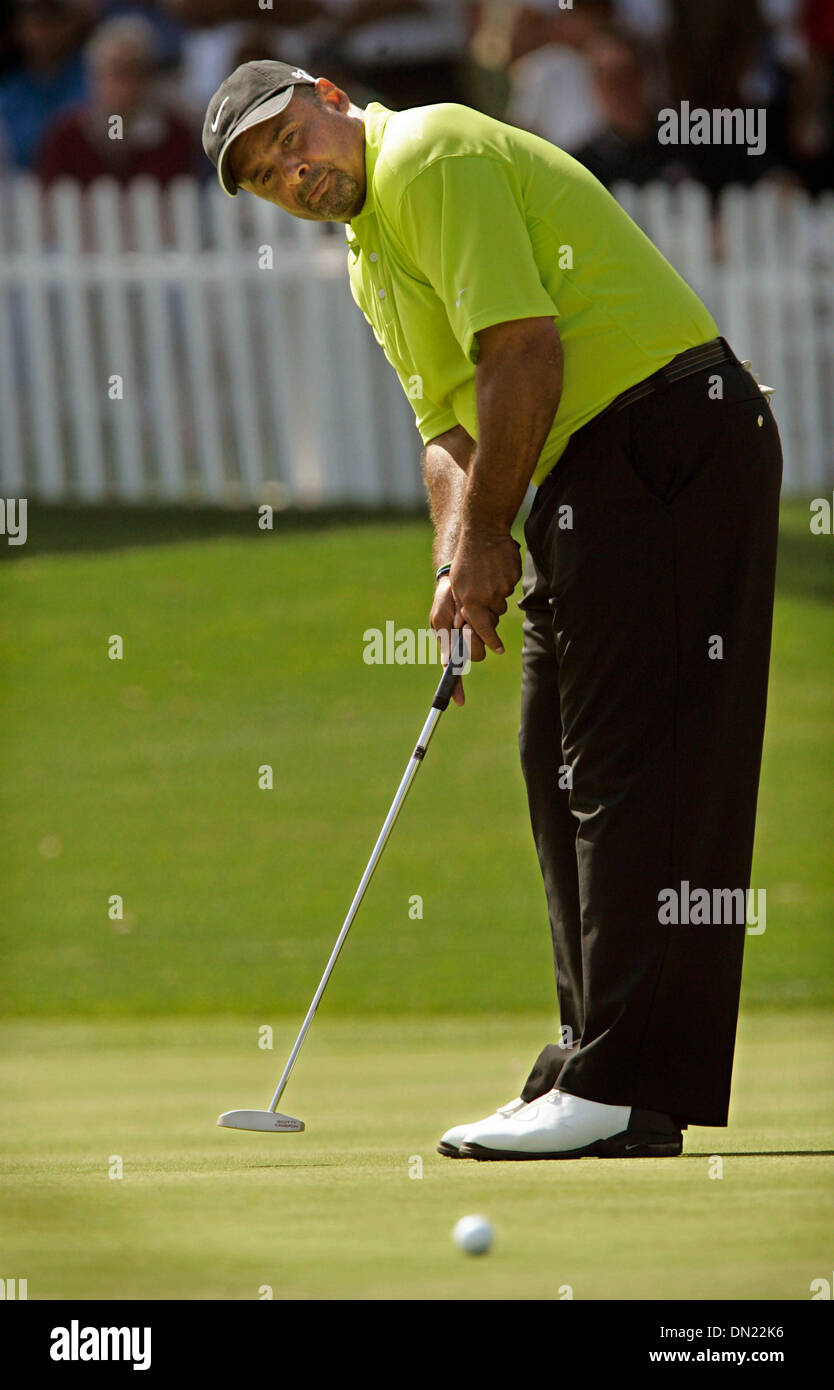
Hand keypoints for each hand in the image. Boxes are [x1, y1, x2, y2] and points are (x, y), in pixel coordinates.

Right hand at [429, 575, 484, 705]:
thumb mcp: (441, 618)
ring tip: (466, 613)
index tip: (458, 701)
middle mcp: (466, 642)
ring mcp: (478, 632)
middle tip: (464, 627)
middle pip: (475, 656)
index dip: (455, 687)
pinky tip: (476, 608)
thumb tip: (446, 664)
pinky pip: (492, 626)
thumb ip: (445, 640)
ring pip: (486, 642)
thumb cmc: (445, 600)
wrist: (458, 578)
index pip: (453, 671)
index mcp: (450, 646)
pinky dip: (485, 618)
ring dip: (477, 629)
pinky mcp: (489, 621)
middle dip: (471, 642)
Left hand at [449, 525, 520, 654]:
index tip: (498, 649)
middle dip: (490, 608)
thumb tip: (465, 625)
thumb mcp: (457, 584)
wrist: (483, 532)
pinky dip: (504, 580)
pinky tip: (497, 567)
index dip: (491, 640)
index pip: (482, 628)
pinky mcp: (513, 577)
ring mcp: (502, 586)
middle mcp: (487, 596)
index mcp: (470, 600)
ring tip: (487, 575)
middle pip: (495, 615)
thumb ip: (463, 605)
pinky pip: (511, 585)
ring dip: (497, 593)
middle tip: (484, 591)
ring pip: (503, 600)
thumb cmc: (466, 560)